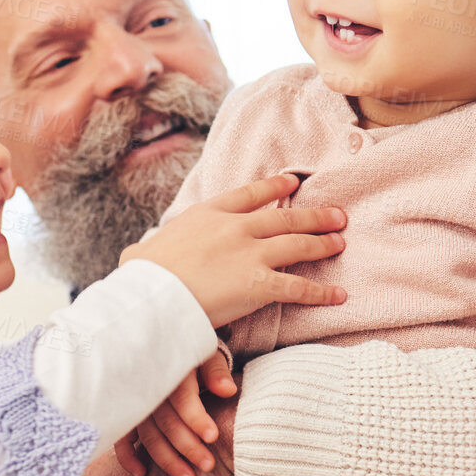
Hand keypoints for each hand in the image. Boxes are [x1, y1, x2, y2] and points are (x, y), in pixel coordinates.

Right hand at [115, 348, 237, 475]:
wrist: (162, 342)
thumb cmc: (190, 351)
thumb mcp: (206, 353)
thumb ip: (216, 371)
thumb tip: (227, 390)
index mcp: (170, 370)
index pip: (182, 398)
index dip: (196, 418)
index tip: (213, 437)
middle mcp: (150, 387)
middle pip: (166, 422)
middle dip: (187, 447)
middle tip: (208, 466)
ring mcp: (135, 402)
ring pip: (147, 435)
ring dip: (166, 459)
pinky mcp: (127, 413)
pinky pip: (120, 437)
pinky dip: (127, 457)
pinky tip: (141, 474)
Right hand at [123, 173, 346, 328]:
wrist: (153, 292)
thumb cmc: (142, 274)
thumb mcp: (144, 250)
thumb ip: (149, 249)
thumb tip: (135, 256)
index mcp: (208, 213)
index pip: (249, 194)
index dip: (274, 186)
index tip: (292, 181)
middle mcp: (235, 228)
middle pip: (283, 217)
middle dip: (312, 216)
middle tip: (336, 214)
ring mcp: (250, 254)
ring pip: (297, 244)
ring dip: (322, 243)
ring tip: (340, 242)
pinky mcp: (259, 284)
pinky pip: (297, 288)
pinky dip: (321, 292)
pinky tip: (338, 294)